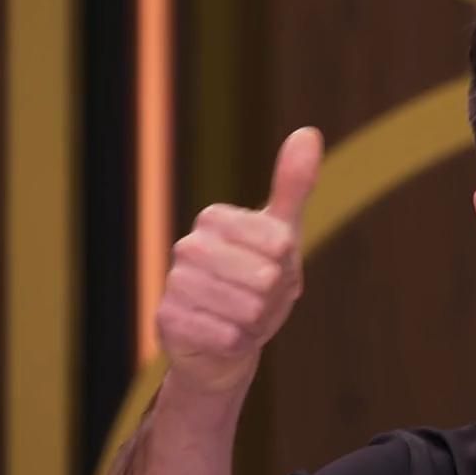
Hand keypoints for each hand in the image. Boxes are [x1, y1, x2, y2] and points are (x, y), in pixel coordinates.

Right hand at [157, 127, 322, 393]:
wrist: (225, 341)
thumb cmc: (257, 282)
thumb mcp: (281, 234)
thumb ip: (293, 185)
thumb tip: (308, 132)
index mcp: (214, 218)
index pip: (279, 243)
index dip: (286, 266)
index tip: (271, 269)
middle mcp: (187, 245)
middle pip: (264, 277)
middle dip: (273, 297)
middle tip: (259, 300)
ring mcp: (173, 282)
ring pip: (246, 307)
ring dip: (256, 321)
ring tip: (243, 318)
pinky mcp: (167, 320)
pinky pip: (226, 335)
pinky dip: (237, 342)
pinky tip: (227, 337)